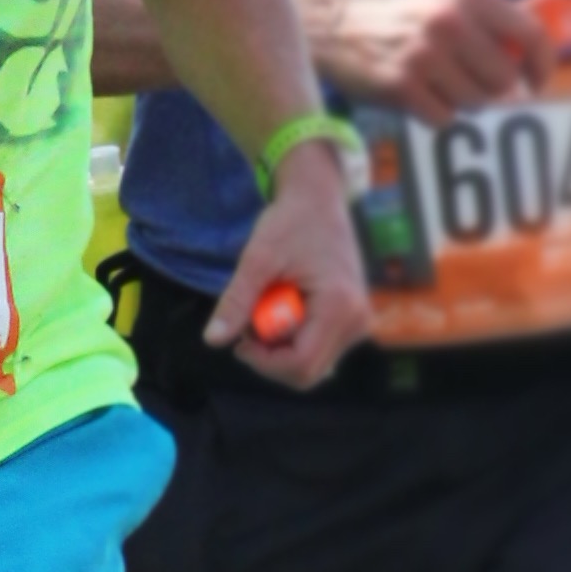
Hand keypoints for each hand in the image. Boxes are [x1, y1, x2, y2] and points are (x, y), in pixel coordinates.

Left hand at [206, 151, 371, 387]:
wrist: (318, 199)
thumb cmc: (290, 222)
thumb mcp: (257, 259)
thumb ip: (237, 302)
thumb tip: (213, 340)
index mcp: (340, 307)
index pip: (301, 365)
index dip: (264, 362)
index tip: (240, 339)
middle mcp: (357, 321)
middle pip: (306, 372)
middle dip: (271, 356)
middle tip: (251, 320)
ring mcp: (358, 323)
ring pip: (310, 364)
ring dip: (280, 347)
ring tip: (269, 306)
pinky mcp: (351, 321)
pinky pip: (317, 349)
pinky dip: (292, 339)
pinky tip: (283, 308)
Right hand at [302, 0, 549, 117]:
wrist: (337, 28)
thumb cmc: (407, 15)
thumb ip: (503, 11)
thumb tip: (556, 1)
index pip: (532, 37)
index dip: (543, 66)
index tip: (537, 83)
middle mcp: (451, 22)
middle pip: (505, 80)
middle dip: (494, 89)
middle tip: (472, 82)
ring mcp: (425, 55)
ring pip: (476, 103)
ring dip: (463, 101)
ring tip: (439, 82)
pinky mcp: (402, 86)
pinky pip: (445, 119)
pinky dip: (436, 114)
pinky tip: (419, 94)